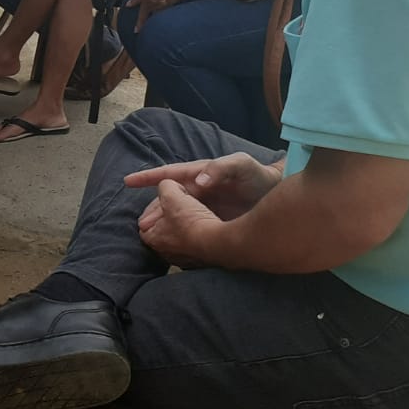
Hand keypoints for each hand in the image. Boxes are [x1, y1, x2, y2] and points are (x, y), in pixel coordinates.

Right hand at [126, 151, 282, 221]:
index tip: (128, 182)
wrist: (280, 193)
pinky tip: (171, 242)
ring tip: (149, 235)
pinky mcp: (214, 221)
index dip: (148, 178)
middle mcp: (199, 190)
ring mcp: (205, 206)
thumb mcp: (241, 165)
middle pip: (169, 199)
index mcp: (200, 174)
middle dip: (153, 211)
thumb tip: (199, 181)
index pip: (169, 175)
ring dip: (162, 223)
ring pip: (177, 214)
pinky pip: (190, 226)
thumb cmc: (258, 176)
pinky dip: (178, 233)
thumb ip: (220, 168)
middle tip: (141, 227)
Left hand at [138, 180, 226, 266]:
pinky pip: (196, 245)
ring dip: (184, 227)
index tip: (162, 201)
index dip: (152, 210)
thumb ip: (165, 187)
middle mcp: (165, 254)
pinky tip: (205, 226)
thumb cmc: (190, 221)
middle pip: (162, 231)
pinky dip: (198, 235)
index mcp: (152, 240)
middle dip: (169, 219)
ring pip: (180, 239)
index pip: (145, 223)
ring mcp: (183, 260)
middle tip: (178, 207)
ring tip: (193, 215)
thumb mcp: (171, 195)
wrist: (217, 242)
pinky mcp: (200, 261)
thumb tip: (167, 186)